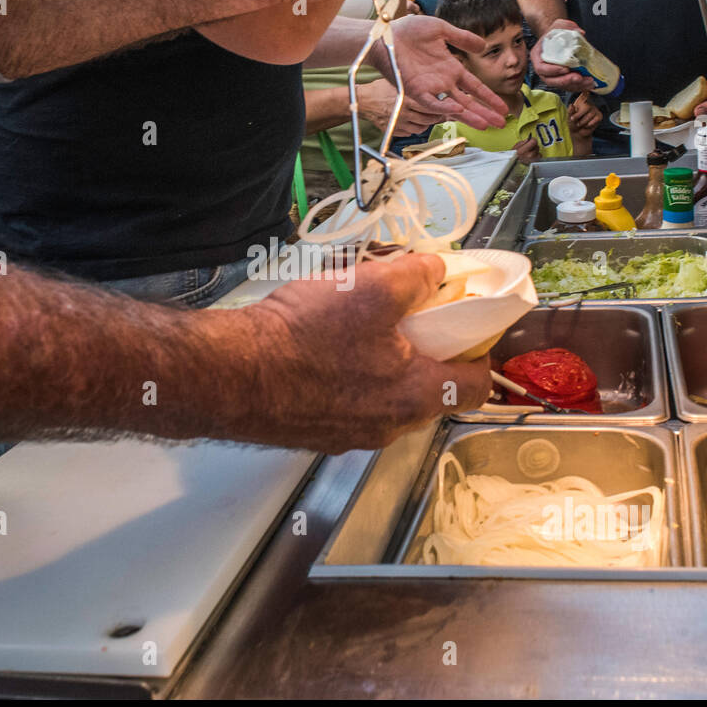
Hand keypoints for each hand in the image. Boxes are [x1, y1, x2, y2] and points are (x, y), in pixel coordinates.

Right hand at [239, 254, 491, 452]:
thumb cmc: (301, 338)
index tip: (467, 326)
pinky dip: (345, 375)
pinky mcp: (313, 431)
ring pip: (385, 395)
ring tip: (355, 325)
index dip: (479, 351)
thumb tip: (436, 271)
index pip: (477, 386)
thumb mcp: (370, 289)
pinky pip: (346, 401)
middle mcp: (387, 427)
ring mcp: (348, 435)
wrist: (228, 374)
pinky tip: (319, 346)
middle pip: (429, 389)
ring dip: (382, 362)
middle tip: (407, 316)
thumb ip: (416, 277)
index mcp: (414, 397)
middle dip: (424, 351)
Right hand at [357, 79, 440, 135]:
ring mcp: (399, 124)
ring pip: (422, 128)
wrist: (364, 101)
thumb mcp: (400, 84)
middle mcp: (404, 113)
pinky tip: (413, 120)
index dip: (444, 109)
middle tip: (442, 113)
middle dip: (438, 117)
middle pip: (429, 119)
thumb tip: (437, 95)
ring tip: (426, 116)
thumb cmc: (381, 90)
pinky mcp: (395, 132)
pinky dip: (415, 128)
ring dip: (427, 123)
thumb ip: (417, 90)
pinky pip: (411, 133)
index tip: (452, 109)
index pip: (432, 107)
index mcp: (407, 99)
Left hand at [374, 14, 508, 129]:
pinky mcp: (415, 89)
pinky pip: (432, 102)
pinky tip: (458, 110)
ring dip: (469, 115)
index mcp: (451, 69)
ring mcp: (430, 87)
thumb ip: (462, 38)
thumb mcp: (441, 30)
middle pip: (468, 101)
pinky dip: (444, 107)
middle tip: (501, 124)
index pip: (475, 87)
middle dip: (485, 112)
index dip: (489, 97)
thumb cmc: (409, 31)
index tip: (503, 107)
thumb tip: (483, 45)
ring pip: (454, 106)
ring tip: (485, 125)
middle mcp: (443, 82)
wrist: (386, 34)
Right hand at [513, 137, 540, 163]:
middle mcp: (529, 155)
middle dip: (533, 145)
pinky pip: (539, 155)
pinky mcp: (535, 161)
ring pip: (538, 150)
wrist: (515, 164)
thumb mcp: (516, 147)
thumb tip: (529, 139)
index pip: (534, 141)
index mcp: (523, 150)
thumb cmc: (515, 155)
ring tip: (530, 152)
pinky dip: (537, 154)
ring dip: (535, 150)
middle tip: (529, 147)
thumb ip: (522, 142)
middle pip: (536, 146)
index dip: (532, 140)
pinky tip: (532, 155)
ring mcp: (533, 159)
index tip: (530, 141)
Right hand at [532, 19, 595, 91]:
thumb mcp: (559, 25)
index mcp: (538, 57)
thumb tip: (580, 33)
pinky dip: (580, 86)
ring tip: (589, 82)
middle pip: (551, 81)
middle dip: (566, 81)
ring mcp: (553, 76)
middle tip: (579, 78)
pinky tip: (590, 84)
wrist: (557, 38)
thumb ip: (567, 26)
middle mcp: (543, 69)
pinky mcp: (562, 79)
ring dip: (576, 85)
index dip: (553, 71)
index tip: (566, 69)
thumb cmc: (555, 33)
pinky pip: (569, 86)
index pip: (542, 68)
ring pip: (562, 86)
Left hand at [569, 93, 601, 134]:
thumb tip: (571, 105)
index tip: (587, 90)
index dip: (586, 92)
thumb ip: (570, 111)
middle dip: (579, 115)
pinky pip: (595, 120)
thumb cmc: (573, 122)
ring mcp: (595, 109)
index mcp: (581, 101)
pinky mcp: (599, 116)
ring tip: (579, 124)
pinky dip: (589, 125)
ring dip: (583, 122)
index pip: (584, 94)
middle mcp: (589, 103)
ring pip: (590, 115)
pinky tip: (587, 125)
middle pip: (587, 106)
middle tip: (573, 119)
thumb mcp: (569, 117)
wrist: (577, 132)